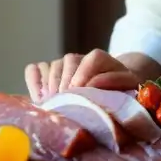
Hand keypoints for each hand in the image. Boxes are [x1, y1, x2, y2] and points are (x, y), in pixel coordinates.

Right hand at [24, 48, 140, 101]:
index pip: (89, 60)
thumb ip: (114, 81)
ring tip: (53, 103)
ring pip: (50, 67)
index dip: (82, 76)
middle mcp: (77, 58)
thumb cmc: (119, 88)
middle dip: (64, 84)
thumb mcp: (127, 85)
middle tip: (63, 102)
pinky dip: (33, 82)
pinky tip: (39, 98)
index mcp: (99, 58)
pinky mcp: (47, 71)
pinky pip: (33, 70)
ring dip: (50, 86)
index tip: (78, 92)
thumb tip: (93, 83)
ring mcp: (60, 64)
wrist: (110, 85)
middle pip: (66, 63)